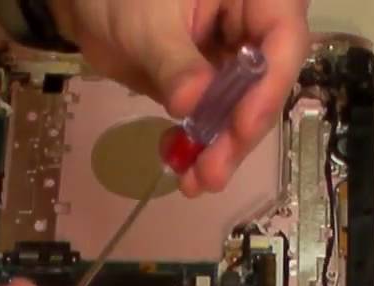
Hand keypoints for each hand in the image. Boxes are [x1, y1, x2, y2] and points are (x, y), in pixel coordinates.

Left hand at [51, 0, 309, 195]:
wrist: (88, 8)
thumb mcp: (145, 26)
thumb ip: (174, 64)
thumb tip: (194, 102)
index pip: (284, 35)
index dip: (271, 84)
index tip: (243, 126)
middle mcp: (254, 23)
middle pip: (269, 81)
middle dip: (241, 131)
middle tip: (213, 172)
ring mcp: (236, 56)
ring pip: (246, 107)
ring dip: (224, 149)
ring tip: (196, 181)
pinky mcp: (216, 85)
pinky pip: (220, 118)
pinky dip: (204, 145)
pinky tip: (184, 166)